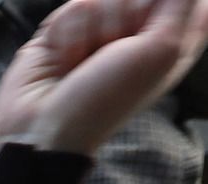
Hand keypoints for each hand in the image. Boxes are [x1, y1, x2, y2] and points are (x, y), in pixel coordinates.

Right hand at [0, 0, 207, 167]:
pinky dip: (67, 35)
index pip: (184, 1)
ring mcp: (99, 32)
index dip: (169, 6)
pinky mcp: (66, 32)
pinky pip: (72, 8)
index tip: (152, 28)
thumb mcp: (163, 51)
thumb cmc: (105, 101)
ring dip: (94, 29)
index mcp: (168, 41)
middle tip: (114, 50)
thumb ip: (182, 4)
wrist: (44, 127)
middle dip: (127, 14)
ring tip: (83, 62)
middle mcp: (135, 34)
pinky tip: (64, 61)